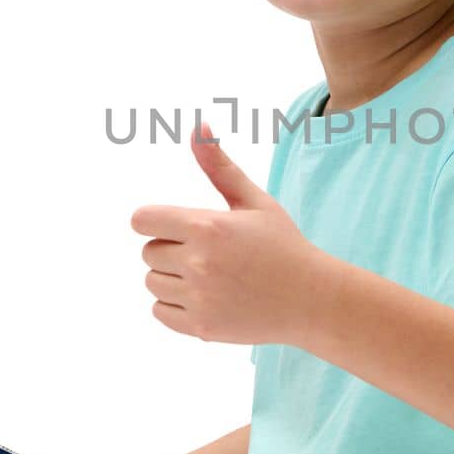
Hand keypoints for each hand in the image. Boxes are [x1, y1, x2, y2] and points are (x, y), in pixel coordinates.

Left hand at [131, 121, 326, 346]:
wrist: (311, 300)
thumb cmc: (283, 245)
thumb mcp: (254, 201)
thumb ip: (219, 167)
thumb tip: (197, 127)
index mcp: (207, 227)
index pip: (142, 221)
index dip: (155, 221)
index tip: (174, 226)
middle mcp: (198, 262)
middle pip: (148, 252)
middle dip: (170, 248)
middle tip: (206, 252)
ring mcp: (199, 298)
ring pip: (152, 282)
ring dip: (171, 277)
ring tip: (208, 275)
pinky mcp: (200, 327)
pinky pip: (159, 311)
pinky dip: (175, 304)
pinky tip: (205, 296)